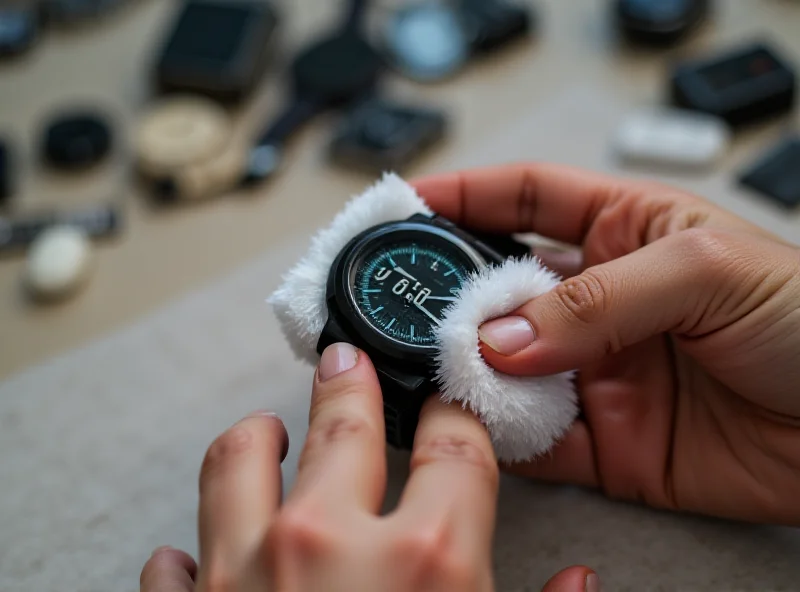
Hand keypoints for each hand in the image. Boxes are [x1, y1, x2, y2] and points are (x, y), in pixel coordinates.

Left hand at [140, 343, 597, 590]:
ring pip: (237, 459)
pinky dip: (191, 552)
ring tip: (267, 430)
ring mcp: (242, 577)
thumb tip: (581, 587)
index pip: (455, 445)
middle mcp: (329, 547)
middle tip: (347, 360)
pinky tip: (205, 557)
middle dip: (351, 382)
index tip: (449, 400)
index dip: (456, 411)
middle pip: (343, 421)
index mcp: (428, 563)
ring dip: (254, 438)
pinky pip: (174, 562)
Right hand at [413, 162, 799, 525]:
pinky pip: (532, 440)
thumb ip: (599, 299)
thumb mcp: (709, 271)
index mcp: (624, 233)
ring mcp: (595, 372)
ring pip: (504, 367)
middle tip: (407, 304)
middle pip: (498, 289)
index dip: (463, 195)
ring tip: (434, 370)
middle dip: (449, 294)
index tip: (406, 203)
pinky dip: (497, 437)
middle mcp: (598, 302)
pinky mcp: (605, 442)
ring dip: (467, 370)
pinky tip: (476, 428)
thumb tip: (503, 336)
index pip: (524, 200)